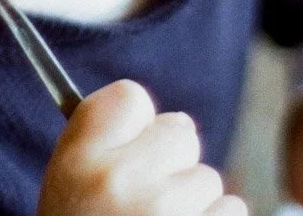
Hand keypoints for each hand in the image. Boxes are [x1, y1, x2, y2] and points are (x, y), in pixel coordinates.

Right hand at [38, 80, 247, 215]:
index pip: (129, 97)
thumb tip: (178, 124)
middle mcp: (119, 178)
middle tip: (145, 205)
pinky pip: (232, 211)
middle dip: (174, 166)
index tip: (130, 150)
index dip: (136, 124)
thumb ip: (105, 146)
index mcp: (79, 158)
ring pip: (210, 179)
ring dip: (195, 206)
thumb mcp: (70, 188)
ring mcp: (164, 211)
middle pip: (180, 132)